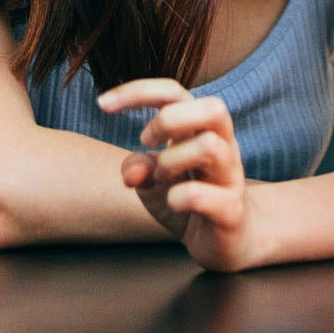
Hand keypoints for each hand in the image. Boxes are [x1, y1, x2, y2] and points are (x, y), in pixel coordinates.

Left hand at [96, 79, 260, 271]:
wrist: (225, 241)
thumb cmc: (187, 200)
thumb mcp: (152, 182)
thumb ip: (136, 168)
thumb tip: (133, 171)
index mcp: (200, 129)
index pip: (174, 93)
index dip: (137, 91)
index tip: (102, 104)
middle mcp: (222, 145)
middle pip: (213, 108)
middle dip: (168, 120)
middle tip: (147, 142)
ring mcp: (230, 176)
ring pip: (210, 146)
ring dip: (172, 159)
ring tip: (161, 176)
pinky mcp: (231, 210)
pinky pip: (206, 196)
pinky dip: (179, 198)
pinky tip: (173, 203)